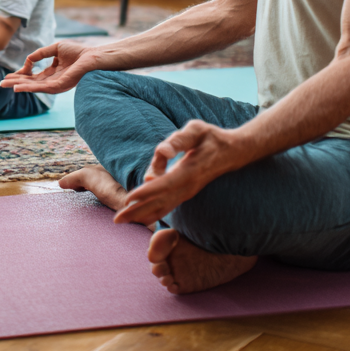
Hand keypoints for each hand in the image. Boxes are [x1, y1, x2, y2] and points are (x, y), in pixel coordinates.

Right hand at [0, 40, 96, 93]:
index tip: (9, 76)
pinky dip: (28, 88)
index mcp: (52, 73)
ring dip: (19, 86)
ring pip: (34, 87)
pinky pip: (41, 88)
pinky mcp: (59, 86)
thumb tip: (27, 60)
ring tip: (6, 85)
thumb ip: (40, 54)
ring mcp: (56, 85)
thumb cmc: (77, 51)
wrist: (92, 56)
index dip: (21, 76)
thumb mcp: (54, 49)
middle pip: (31, 83)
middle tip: (2, 83)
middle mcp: (53, 81)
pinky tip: (18, 87)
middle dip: (16, 83)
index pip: (33, 77)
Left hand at [113, 120, 241, 226]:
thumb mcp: (196, 130)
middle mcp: (188, 186)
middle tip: (116, 220)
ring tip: (120, 220)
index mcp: (189, 171)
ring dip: (141, 214)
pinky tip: (138, 217)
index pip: (164, 184)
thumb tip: (163, 150)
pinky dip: (152, 212)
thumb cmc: (211, 137)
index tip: (129, 199)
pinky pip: (167, 206)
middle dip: (138, 210)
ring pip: (162, 207)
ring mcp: (187, 192)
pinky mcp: (185, 193)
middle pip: (160, 201)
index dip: (146, 192)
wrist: (233, 152)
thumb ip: (178, 139)